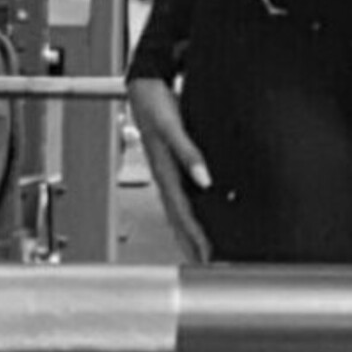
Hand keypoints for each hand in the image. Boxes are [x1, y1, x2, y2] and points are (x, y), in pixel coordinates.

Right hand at [126, 76, 212, 264]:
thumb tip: (205, 179)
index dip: (196, 236)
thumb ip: (189, 152)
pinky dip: (187, 215)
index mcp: (164, 172)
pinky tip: (195, 218)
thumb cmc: (154, 103)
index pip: (183, 213)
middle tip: (206, 266)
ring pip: (177, 212)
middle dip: (191, 244)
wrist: (142, 85)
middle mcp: (163, 177)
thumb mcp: (173, 126)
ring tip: (200, 254)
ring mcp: (164, 173)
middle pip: (179, 220)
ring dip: (188, 234)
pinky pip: (179, 198)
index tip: (208, 256)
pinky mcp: (169, 166)